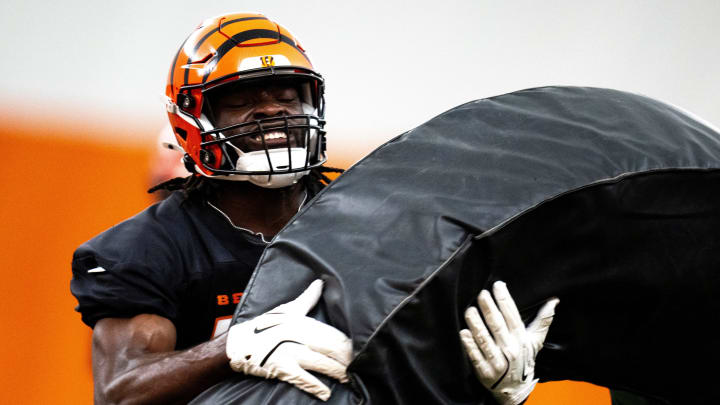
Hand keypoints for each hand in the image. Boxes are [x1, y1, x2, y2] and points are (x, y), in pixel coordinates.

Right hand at [226, 279, 351, 400]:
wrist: (238, 344)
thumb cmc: (264, 326)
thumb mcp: (287, 309)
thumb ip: (307, 298)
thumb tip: (320, 283)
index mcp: (304, 322)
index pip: (334, 334)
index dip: (347, 344)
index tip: (358, 350)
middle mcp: (301, 336)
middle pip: (333, 349)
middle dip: (347, 359)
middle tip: (357, 367)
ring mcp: (292, 353)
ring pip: (324, 364)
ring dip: (338, 373)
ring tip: (347, 379)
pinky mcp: (283, 369)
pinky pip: (305, 379)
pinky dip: (318, 388)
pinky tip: (326, 393)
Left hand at [459, 281, 558, 404]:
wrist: (515, 388)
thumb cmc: (524, 358)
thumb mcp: (535, 340)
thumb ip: (543, 320)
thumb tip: (554, 301)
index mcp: (520, 339)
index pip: (512, 316)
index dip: (505, 300)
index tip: (498, 286)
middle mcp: (509, 349)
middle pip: (498, 326)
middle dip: (489, 309)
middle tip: (482, 294)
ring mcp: (497, 361)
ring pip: (485, 340)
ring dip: (477, 325)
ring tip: (470, 310)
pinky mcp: (485, 371)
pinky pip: (476, 356)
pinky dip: (470, 345)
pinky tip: (464, 333)